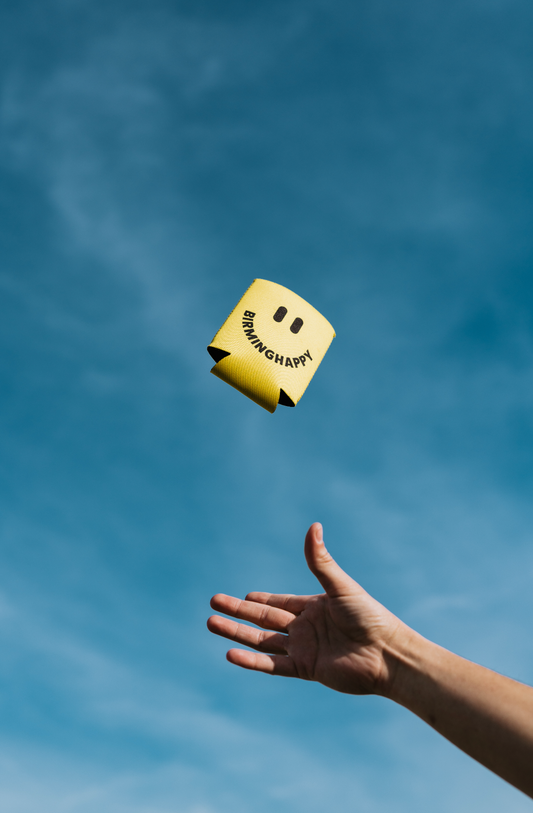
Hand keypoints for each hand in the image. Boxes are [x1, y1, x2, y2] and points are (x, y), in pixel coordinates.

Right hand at [207, 523, 405, 694]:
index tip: (241, 595)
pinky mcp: (306, 670)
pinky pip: (272, 665)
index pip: (279, 603)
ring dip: (236, 633)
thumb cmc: (370, 617)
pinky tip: (230, 654)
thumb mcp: (340, 586)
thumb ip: (320, 562)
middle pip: (263, 619)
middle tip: (213, 604)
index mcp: (313, 608)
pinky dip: (251, 661)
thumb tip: (313, 526)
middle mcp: (305, 629)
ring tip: (211, 623)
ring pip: (261, 642)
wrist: (388, 656)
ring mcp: (304, 650)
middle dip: (238, 612)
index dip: (260, 599)